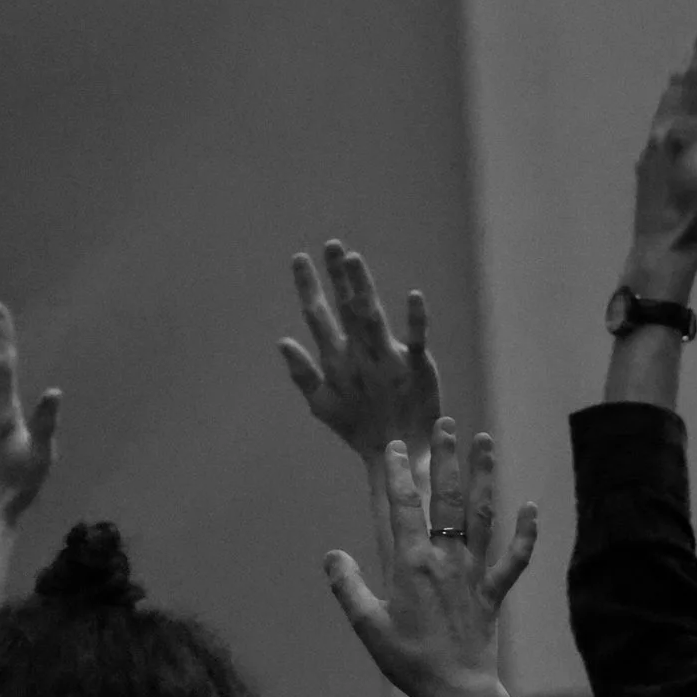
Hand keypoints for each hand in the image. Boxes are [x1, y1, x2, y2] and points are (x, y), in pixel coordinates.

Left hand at [278, 244, 440, 466]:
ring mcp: (387, 354)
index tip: (299, 258)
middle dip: (338, 276)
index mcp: (336, 355)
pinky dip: (415, 320)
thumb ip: (303, 372)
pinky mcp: (415, 365)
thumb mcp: (322, 403)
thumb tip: (281, 341)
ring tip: (353, 260)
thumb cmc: (356, 427)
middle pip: (346, 306)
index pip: (318, 314)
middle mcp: (360, 348)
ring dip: (363, 288)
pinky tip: (413, 298)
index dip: (308, 286)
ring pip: (372, 315)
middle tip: (331, 245)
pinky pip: (415, 339)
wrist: (393, 452)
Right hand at [323, 423, 537, 696]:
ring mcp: (474, 573)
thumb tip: (331, 556)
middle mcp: (447, 560)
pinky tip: (531, 508)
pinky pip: (514, 558)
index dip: (398, 474)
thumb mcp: (367, 625)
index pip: (404, 507)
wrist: (456, 689)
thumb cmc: (409, 661)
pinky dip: (525, 533)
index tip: (396, 446)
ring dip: (484, 476)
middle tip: (446, 424)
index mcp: (412, 564)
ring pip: (482, 515)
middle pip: (447, 499)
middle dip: (446, 458)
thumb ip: (348, 586)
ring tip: (486, 441)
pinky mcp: (494, 592)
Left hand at [627, 21, 696, 293]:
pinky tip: (670, 119)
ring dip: (677, 86)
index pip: (696, 81)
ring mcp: (648, 153)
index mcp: (682, 134)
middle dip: (693, 63)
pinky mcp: (644, 169)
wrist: (659, 255)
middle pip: (676, 89)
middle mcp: (660, 136)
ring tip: (685, 70)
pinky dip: (669, 109)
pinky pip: (658, 126)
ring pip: (663, 108)